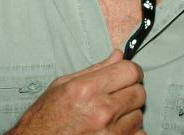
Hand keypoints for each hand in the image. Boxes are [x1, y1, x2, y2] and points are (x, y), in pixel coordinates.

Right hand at [8, 49, 145, 134]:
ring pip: (139, 116)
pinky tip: (115, 130)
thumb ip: (95, 69)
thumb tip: (117, 56)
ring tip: (111, 116)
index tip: (127, 74)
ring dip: (129, 115)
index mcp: (88, 89)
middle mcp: (101, 111)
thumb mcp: (62, 85)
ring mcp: (109, 134)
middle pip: (139, 92)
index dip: (131, 71)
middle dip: (130, 91)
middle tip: (118, 95)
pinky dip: (130, 133)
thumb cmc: (45, 119)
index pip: (130, 71)